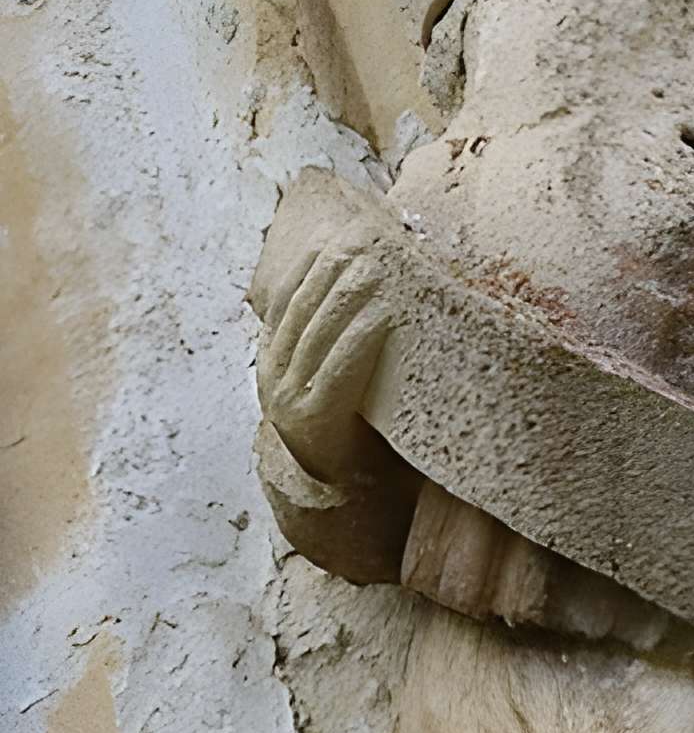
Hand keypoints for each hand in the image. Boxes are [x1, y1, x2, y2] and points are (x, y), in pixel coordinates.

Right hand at [256, 218, 391, 485]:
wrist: (343, 500)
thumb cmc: (353, 430)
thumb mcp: (340, 378)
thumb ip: (341, 340)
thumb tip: (373, 285)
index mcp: (274, 358)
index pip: (288, 298)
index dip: (311, 264)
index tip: (339, 233)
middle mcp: (273, 375)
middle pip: (302, 309)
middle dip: (332, 269)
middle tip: (365, 236)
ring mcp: (288, 399)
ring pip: (316, 334)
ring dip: (347, 295)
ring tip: (376, 264)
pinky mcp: (312, 421)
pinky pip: (336, 372)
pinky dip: (359, 341)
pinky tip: (382, 317)